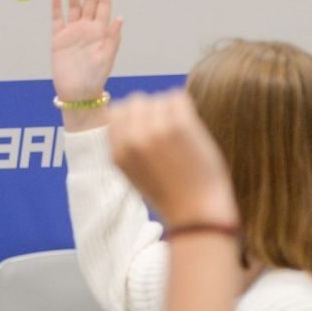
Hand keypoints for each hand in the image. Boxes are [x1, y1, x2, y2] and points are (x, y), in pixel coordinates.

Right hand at [51, 0, 122, 103]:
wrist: (77, 93)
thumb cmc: (95, 78)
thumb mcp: (107, 58)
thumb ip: (112, 38)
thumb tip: (119, 18)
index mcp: (101, 31)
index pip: (104, 4)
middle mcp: (87, 28)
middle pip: (89, 1)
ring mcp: (73, 32)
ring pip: (73, 7)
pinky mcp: (59, 39)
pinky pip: (57, 19)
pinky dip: (56, 7)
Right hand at [107, 91, 237, 230]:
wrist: (196, 213)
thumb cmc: (169, 194)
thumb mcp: (134, 173)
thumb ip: (126, 145)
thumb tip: (127, 112)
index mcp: (117, 151)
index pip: (115, 112)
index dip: (132, 117)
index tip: (147, 128)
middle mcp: (132, 138)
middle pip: (136, 100)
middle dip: (150, 111)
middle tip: (166, 130)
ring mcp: (155, 130)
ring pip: (158, 98)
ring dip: (169, 110)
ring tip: (180, 135)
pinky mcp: (180, 126)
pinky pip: (178, 97)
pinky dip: (185, 108)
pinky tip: (191, 127)